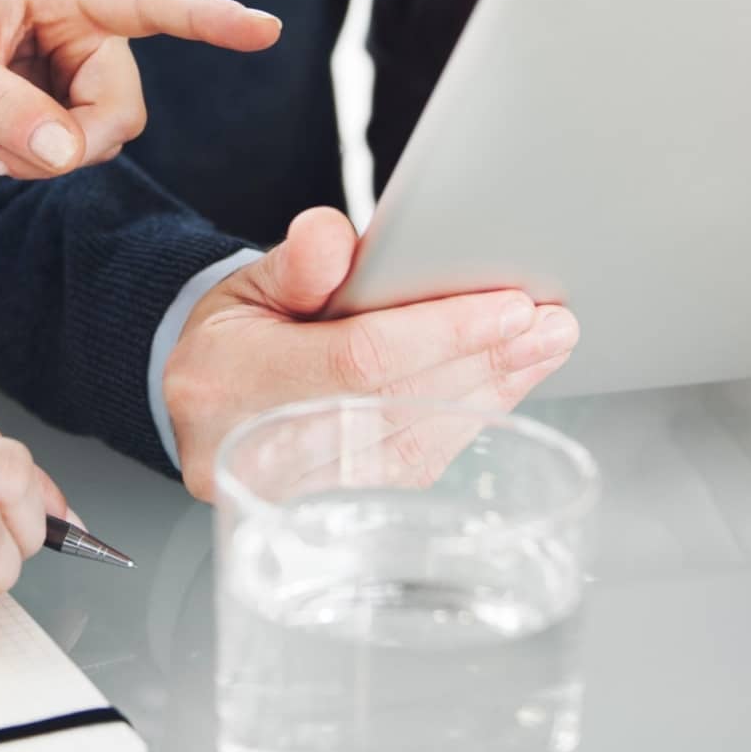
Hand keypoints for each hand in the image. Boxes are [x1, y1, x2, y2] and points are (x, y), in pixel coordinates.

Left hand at [0, 0, 280, 178]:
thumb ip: (0, 105)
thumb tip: (67, 155)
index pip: (147, 0)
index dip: (207, 17)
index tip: (265, 29)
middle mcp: (90, 20)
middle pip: (119, 106)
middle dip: (61, 146)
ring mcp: (88, 61)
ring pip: (103, 136)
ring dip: (41, 157)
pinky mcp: (78, 96)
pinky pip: (81, 147)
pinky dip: (34, 159)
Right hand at [161, 207, 579, 499]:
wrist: (201, 413)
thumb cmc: (234, 343)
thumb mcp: (249, 285)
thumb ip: (297, 262)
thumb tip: (332, 236)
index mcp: (230, 383)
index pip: (356, 360)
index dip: (440, 334)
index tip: (509, 306)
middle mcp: (260, 452)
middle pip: (397, 408)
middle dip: (484, 361)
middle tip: (549, 324)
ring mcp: (297, 497)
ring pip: (415, 446)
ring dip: (489, 393)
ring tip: (541, 348)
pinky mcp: (336, 515)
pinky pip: (415, 469)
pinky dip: (467, 422)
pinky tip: (504, 386)